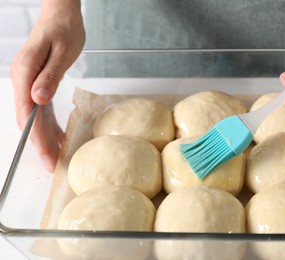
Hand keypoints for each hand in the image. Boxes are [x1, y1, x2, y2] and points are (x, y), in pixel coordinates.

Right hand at [10, 0, 84, 171]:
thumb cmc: (63, 29)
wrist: (61, 15)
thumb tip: (38, 99)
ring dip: (44, 138)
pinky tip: (58, 137)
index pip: (28, 112)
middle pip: (29, 119)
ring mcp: (29, 83)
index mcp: (26, 72)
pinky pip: (42, 110)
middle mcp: (23, 80)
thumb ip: (49, 76)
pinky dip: (49, 125)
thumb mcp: (61, 52)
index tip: (46, 153)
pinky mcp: (38, 84)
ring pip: (35, 118)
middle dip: (39, 144)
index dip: (36, 136)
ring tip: (56, 157)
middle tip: (52, 164)